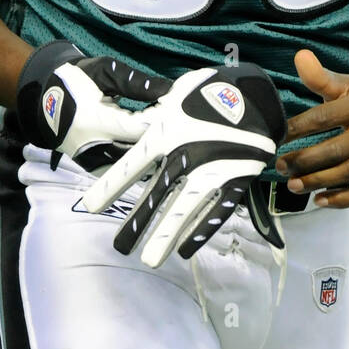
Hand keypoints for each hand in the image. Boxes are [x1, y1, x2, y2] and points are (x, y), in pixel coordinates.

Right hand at [15, 41, 171, 171]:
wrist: (45, 98)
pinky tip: (151, 148)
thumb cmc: (78, 79)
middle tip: (177, 124)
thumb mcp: (105, 71)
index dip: (161, 121)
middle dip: (159, 139)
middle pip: (137, 151)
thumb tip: (168, 90)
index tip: (176, 109)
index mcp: (93, 120)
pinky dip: (138, 162)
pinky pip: (121, 171)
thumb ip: (136, 82)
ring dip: (151, 152)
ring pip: (131, 166)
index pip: (137, 129)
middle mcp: (91, 146)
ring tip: (166, 135)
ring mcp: (91, 160)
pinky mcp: (92, 168)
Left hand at [80, 62, 284, 265]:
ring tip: (150, 260)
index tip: (90, 206)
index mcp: (167, 131)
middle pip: (157, 194)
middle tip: (119, 247)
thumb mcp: (178, 91)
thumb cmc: (213, 88)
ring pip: (184, 208)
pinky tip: (185, 250)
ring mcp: (212, 169)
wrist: (257, 92)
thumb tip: (132, 112)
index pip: (132, 164)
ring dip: (167, 234)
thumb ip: (154, 107)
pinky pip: (216, 210)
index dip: (111, 185)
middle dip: (138, 221)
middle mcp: (185, 154)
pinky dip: (202, 231)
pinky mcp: (235, 179)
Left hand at [275, 49, 348, 207]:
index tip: (276, 137)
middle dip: (304, 160)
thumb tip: (298, 56)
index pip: (326, 117)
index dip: (298, 128)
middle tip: (280, 165)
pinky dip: (343, 199)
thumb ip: (322, 77)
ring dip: (318, 181)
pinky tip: (320, 200)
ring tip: (293, 184)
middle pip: (337, 149)